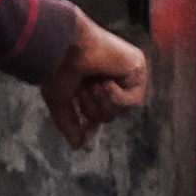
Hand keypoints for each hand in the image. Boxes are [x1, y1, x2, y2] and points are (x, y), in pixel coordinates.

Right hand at [42, 20, 152, 144]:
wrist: (65, 49)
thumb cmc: (58, 68)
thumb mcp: (60, 102)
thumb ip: (70, 124)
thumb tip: (79, 146)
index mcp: (93, 83)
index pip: (100, 112)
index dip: (92, 123)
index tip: (84, 134)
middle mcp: (110, 78)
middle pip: (110, 115)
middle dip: (93, 107)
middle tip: (83, 89)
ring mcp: (125, 73)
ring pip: (122, 110)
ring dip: (102, 100)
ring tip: (93, 82)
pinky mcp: (137, 68)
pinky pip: (134, 100)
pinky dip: (115, 95)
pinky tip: (106, 80)